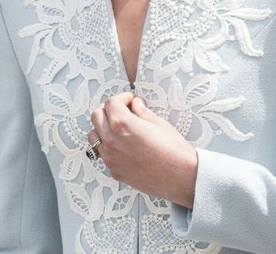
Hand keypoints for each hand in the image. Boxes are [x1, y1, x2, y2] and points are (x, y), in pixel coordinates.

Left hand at [89, 93, 197, 207]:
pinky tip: (123, 145)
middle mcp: (112, 141)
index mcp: (122, 125)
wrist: (180, 177)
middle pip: (96, 116)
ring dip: (103, 128)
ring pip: (94, 136)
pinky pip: (102, 153)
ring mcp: (111, 158)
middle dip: (109, 110)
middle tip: (123, 110)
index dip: (122, 98)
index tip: (130, 100)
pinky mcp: (114, 171)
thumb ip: (142, 112)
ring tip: (120, 128)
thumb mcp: (159, 123)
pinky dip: (108, 145)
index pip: (111, 103)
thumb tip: (135, 105)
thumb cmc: (173, 151)